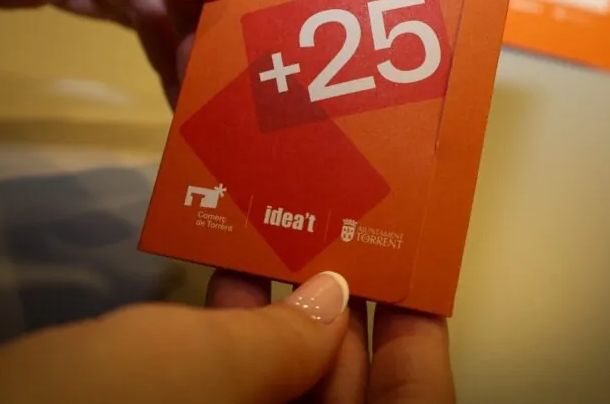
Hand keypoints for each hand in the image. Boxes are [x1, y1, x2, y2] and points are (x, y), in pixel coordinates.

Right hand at [0, 271, 454, 403]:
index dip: (414, 338)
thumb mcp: (195, 377)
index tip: (411, 265)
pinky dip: (231, 333)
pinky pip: (229, 386)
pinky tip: (224, 269)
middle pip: (342, 389)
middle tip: (342, 223)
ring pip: (280, 384)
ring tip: (285, 228)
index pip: (407, 403)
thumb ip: (284, 346)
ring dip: (281, 309)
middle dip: (339, 306)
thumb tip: (332, 300)